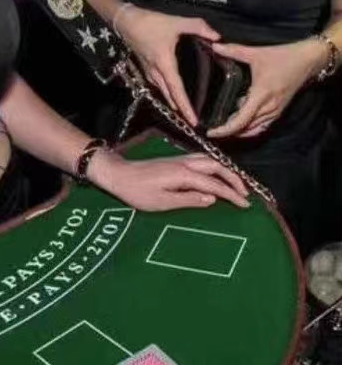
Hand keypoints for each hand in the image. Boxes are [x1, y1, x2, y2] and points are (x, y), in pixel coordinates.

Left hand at [93, 151, 249, 211]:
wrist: (118, 174)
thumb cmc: (137, 191)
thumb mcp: (162, 202)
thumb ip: (188, 200)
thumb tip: (212, 199)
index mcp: (184, 175)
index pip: (215, 185)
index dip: (231, 195)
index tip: (245, 205)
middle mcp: (186, 163)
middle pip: (218, 167)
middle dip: (235, 180)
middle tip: (245, 195)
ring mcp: (180, 159)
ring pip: (211, 161)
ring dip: (226, 172)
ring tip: (235, 186)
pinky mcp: (175, 160)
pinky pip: (202, 160)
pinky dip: (215, 168)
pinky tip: (216, 176)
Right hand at [117, 7, 219, 124]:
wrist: (126, 22)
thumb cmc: (150, 23)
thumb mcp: (177, 22)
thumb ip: (199, 27)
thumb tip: (217, 38)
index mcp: (165, 64)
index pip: (177, 90)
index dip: (185, 106)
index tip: (192, 121)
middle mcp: (156, 73)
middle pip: (169, 96)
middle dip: (181, 110)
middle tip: (192, 122)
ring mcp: (149, 72)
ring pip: (163, 92)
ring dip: (174, 102)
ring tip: (185, 112)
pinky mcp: (146, 69)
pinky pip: (158, 86)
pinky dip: (167, 93)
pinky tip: (173, 94)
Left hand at [207, 38, 326, 138]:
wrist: (310, 60)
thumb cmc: (284, 56)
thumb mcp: (257, 53)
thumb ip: (234, 51)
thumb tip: (214, 46)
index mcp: (261, 95)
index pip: (240, 121)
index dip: (225, 130)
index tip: (211, 132)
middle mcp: (268, 108)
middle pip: (244, 129)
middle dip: (227, 131)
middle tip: (212, 129)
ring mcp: (275, 111)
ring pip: (253, 130)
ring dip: (238, 131)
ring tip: (222, 127)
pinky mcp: (279, 111)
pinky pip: (262, 126)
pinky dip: (250, 129)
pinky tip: (240, 123)